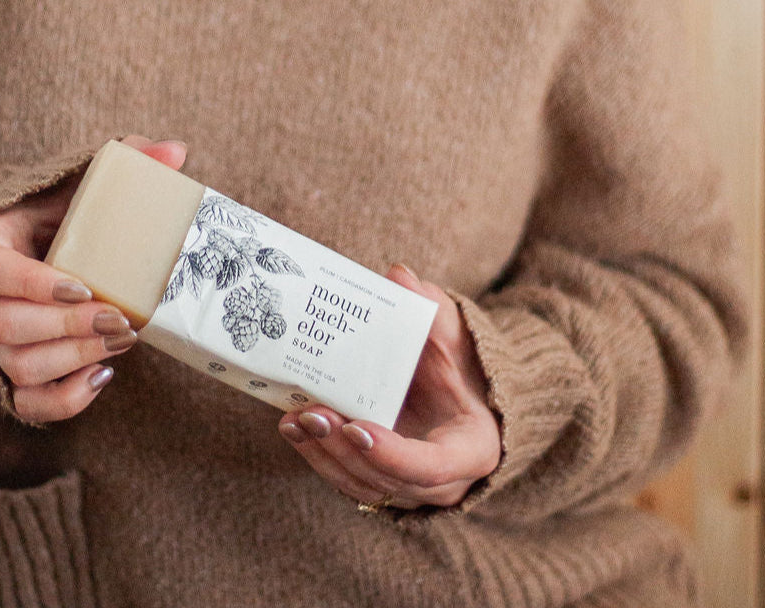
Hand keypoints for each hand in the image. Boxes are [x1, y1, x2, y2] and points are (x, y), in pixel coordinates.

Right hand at [0, 135, 187, 422]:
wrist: (44, 244)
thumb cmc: (64, 208)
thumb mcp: (84, 177)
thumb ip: (126, 157)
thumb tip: (176, 152)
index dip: (31, 285)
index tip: (83, 287)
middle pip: (4, 326)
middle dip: (66, 328)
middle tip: (117, 319)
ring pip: (17, 366)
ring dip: (72, 360)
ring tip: (122, 342)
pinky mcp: (16, 372)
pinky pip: (27, 402)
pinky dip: (64, 400)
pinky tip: (103, 377)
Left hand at [277, 263, 500, 509]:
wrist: (458, 393)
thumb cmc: (459, 365)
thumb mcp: (453, 337)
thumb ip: (431, 310)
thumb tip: (399, 275)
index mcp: (471, 449)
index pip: (432, 467)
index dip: (393, 455)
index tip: (358, 427)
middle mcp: (444, 483)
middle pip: (387, 480)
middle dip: (345, 450)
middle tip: (312, 414)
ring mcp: (411, 489)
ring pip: (362, 485)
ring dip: (324, 455)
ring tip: (294, 420)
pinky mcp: (382, 483)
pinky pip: (348, 480)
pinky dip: (319, 456)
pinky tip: (293, 427)